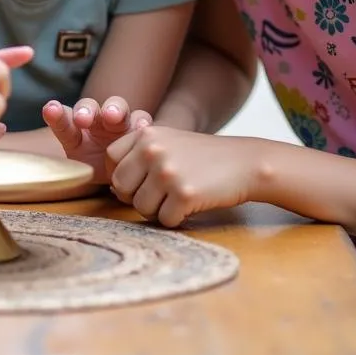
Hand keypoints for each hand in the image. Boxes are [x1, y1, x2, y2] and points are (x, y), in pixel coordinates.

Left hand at [43, 96, 150, 182]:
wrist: (125, 174)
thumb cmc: (95, 167)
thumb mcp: (77, 169)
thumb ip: (62, 167)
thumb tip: (42, 176)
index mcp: (77, 130)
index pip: (65, 121)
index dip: (58, 116)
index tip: (51, 110)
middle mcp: (97, 120)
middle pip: (91, 107)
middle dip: (86, 111)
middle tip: (83, 119)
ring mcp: (119, 122)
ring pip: (118, 108)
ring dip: (114, 110)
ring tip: (112, 117)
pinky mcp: (140, 130)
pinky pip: (142, 121)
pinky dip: (141, 123)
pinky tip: (141, 128)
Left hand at [107, 126, 258, 226]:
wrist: (245, 163)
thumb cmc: (202, 157)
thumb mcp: (167, 142)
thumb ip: (139, 155)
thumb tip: (113, 187)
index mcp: (146, 134)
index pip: (110, 160)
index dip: (121, 175)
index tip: (139, 181)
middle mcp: (152, 150)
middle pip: (120, 187)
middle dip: (137, 197)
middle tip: (160, 195)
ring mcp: (167, 171)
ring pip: (140, 208)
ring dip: (158, 210)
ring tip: (178, 197)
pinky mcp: (184, 194)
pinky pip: (164, 220)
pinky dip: (177, 218)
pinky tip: (192, 204)